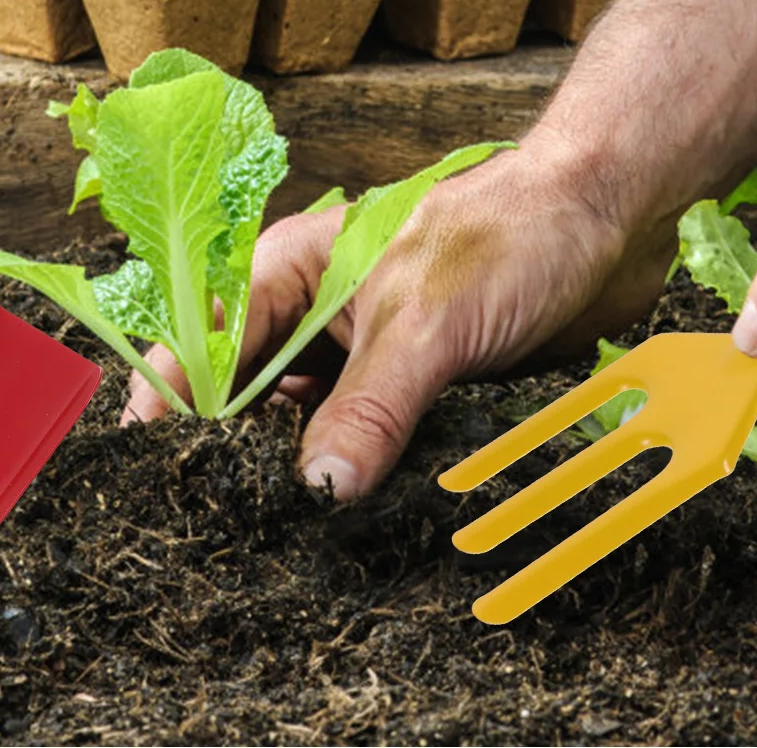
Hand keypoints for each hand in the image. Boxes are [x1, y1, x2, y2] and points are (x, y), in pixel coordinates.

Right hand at [121, 129, 678, 498]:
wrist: (606, 218)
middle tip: (217, 525)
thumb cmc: (510, 232)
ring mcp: (370, 352)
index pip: (207, 339)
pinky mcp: (419, 386)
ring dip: (302, 472)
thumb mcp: (426, 321)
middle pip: (250, 392)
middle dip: (232, 451)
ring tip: (276, 539)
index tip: (150, 468)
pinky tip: (355, 522)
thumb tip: (317, 488)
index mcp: (296, 268)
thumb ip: (369, 405)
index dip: (171, 400)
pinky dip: (360, 478)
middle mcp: (322, 312)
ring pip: (311, 424)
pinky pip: (372, 442)